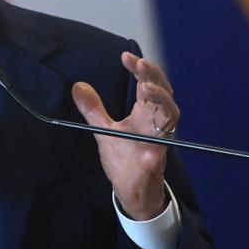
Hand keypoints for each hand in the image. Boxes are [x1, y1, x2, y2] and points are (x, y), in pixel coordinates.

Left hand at [71, 52, 179, 219]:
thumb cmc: (124, 158)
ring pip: (170, 117)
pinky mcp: (154, 163)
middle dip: (154, 77)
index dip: (142, 68)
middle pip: (164, 93)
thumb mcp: (104, 130)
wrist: (131, 192)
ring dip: (161, 101)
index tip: (126, 56)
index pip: (149, 83)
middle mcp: (155, 124)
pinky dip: (153, 148)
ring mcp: (157, 142)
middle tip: (140, 64)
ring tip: (147, 88)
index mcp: (145, 114)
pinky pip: (157, 153)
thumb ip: (93, 109)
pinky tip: (146, 146)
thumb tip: (78, 86)